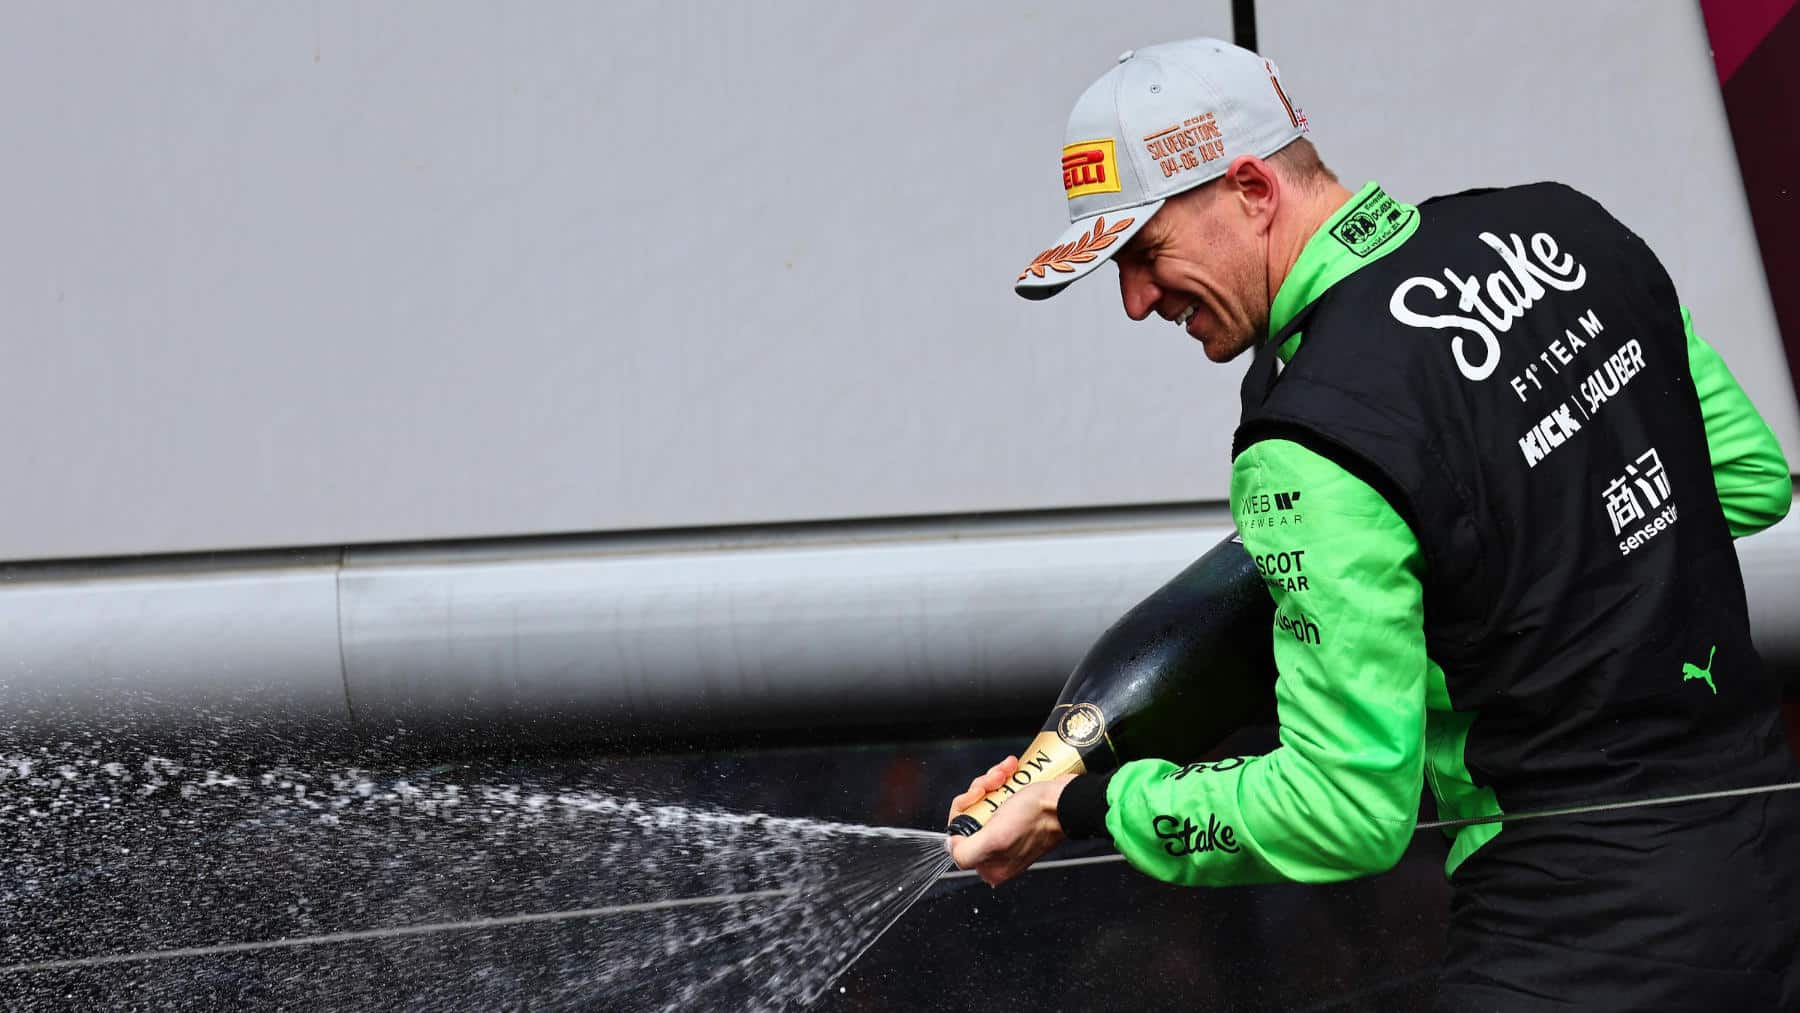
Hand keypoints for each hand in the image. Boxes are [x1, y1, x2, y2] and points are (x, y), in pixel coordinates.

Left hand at [947, 764, 1073, 886]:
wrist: (1066, 798)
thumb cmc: (1038, 816)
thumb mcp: (996, 838)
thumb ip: (966, 852)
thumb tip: (950, 848)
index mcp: (991, 865)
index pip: (959, 836)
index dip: (964, 810)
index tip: (977, 798)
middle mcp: (998, 851)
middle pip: (970, 813)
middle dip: (980, 790)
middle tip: (993, 784)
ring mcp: (1008, 831)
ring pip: (984, 798)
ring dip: (992, 781)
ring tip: (1005, 774)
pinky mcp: (1018, 813)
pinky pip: (999, 791)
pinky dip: (1002, 777)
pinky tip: (1010, 770)